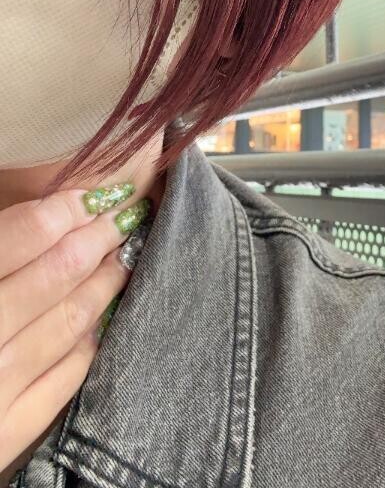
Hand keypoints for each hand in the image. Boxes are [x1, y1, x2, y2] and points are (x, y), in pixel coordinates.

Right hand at [0, 185, 150, 472]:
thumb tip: (44, 220)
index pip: (20, 238)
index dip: (65, 211)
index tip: (94, 197)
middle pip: (57, 274)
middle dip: (98, 238)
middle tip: (125, 215)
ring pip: (70, 321)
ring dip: (104, 282)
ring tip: (122, 257)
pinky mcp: (7, 436)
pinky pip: (67, 378)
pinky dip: (89, 341)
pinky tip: (101, 318)